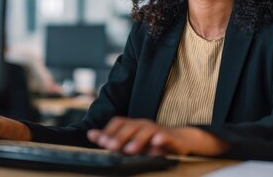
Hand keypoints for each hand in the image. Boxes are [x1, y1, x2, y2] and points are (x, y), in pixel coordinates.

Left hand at [86, 117, 229, 155]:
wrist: (181, 140)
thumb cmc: (153, 142)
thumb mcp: (132, 141)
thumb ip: (112, 138)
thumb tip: (91, 134)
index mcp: (134, 124)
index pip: (119, 122)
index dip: (109, 130)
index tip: (100, 141)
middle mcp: (145, 124)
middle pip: (131, 126)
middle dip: (120, 136)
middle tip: (110, 146)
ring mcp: (158, 130)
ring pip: (147, 131)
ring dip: (137, 140)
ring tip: (130, 150)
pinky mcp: (172, 137)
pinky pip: (166, 137)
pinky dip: (161, 139)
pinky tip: (156, 144)